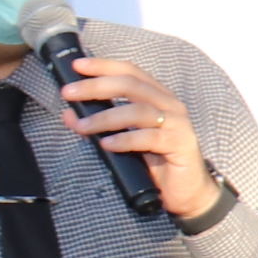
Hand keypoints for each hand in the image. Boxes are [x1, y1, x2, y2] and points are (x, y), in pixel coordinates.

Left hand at [60, 54, 217, 218]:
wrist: (188, 192)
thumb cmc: (156, 162)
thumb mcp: (123, 140)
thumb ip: (99, 124)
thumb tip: (69, 113)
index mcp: (158, 97)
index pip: (130, 72)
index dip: (103, 66)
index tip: (77, 66)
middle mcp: (170, 105)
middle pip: (131, 85)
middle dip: (96, 86)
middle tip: (69, 93)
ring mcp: (177, 123)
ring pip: (138, 111)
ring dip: (105, 117)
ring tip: (82, 126)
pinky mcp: (180, 144)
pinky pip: (149, 137)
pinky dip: (125, 139)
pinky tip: (107, 144)